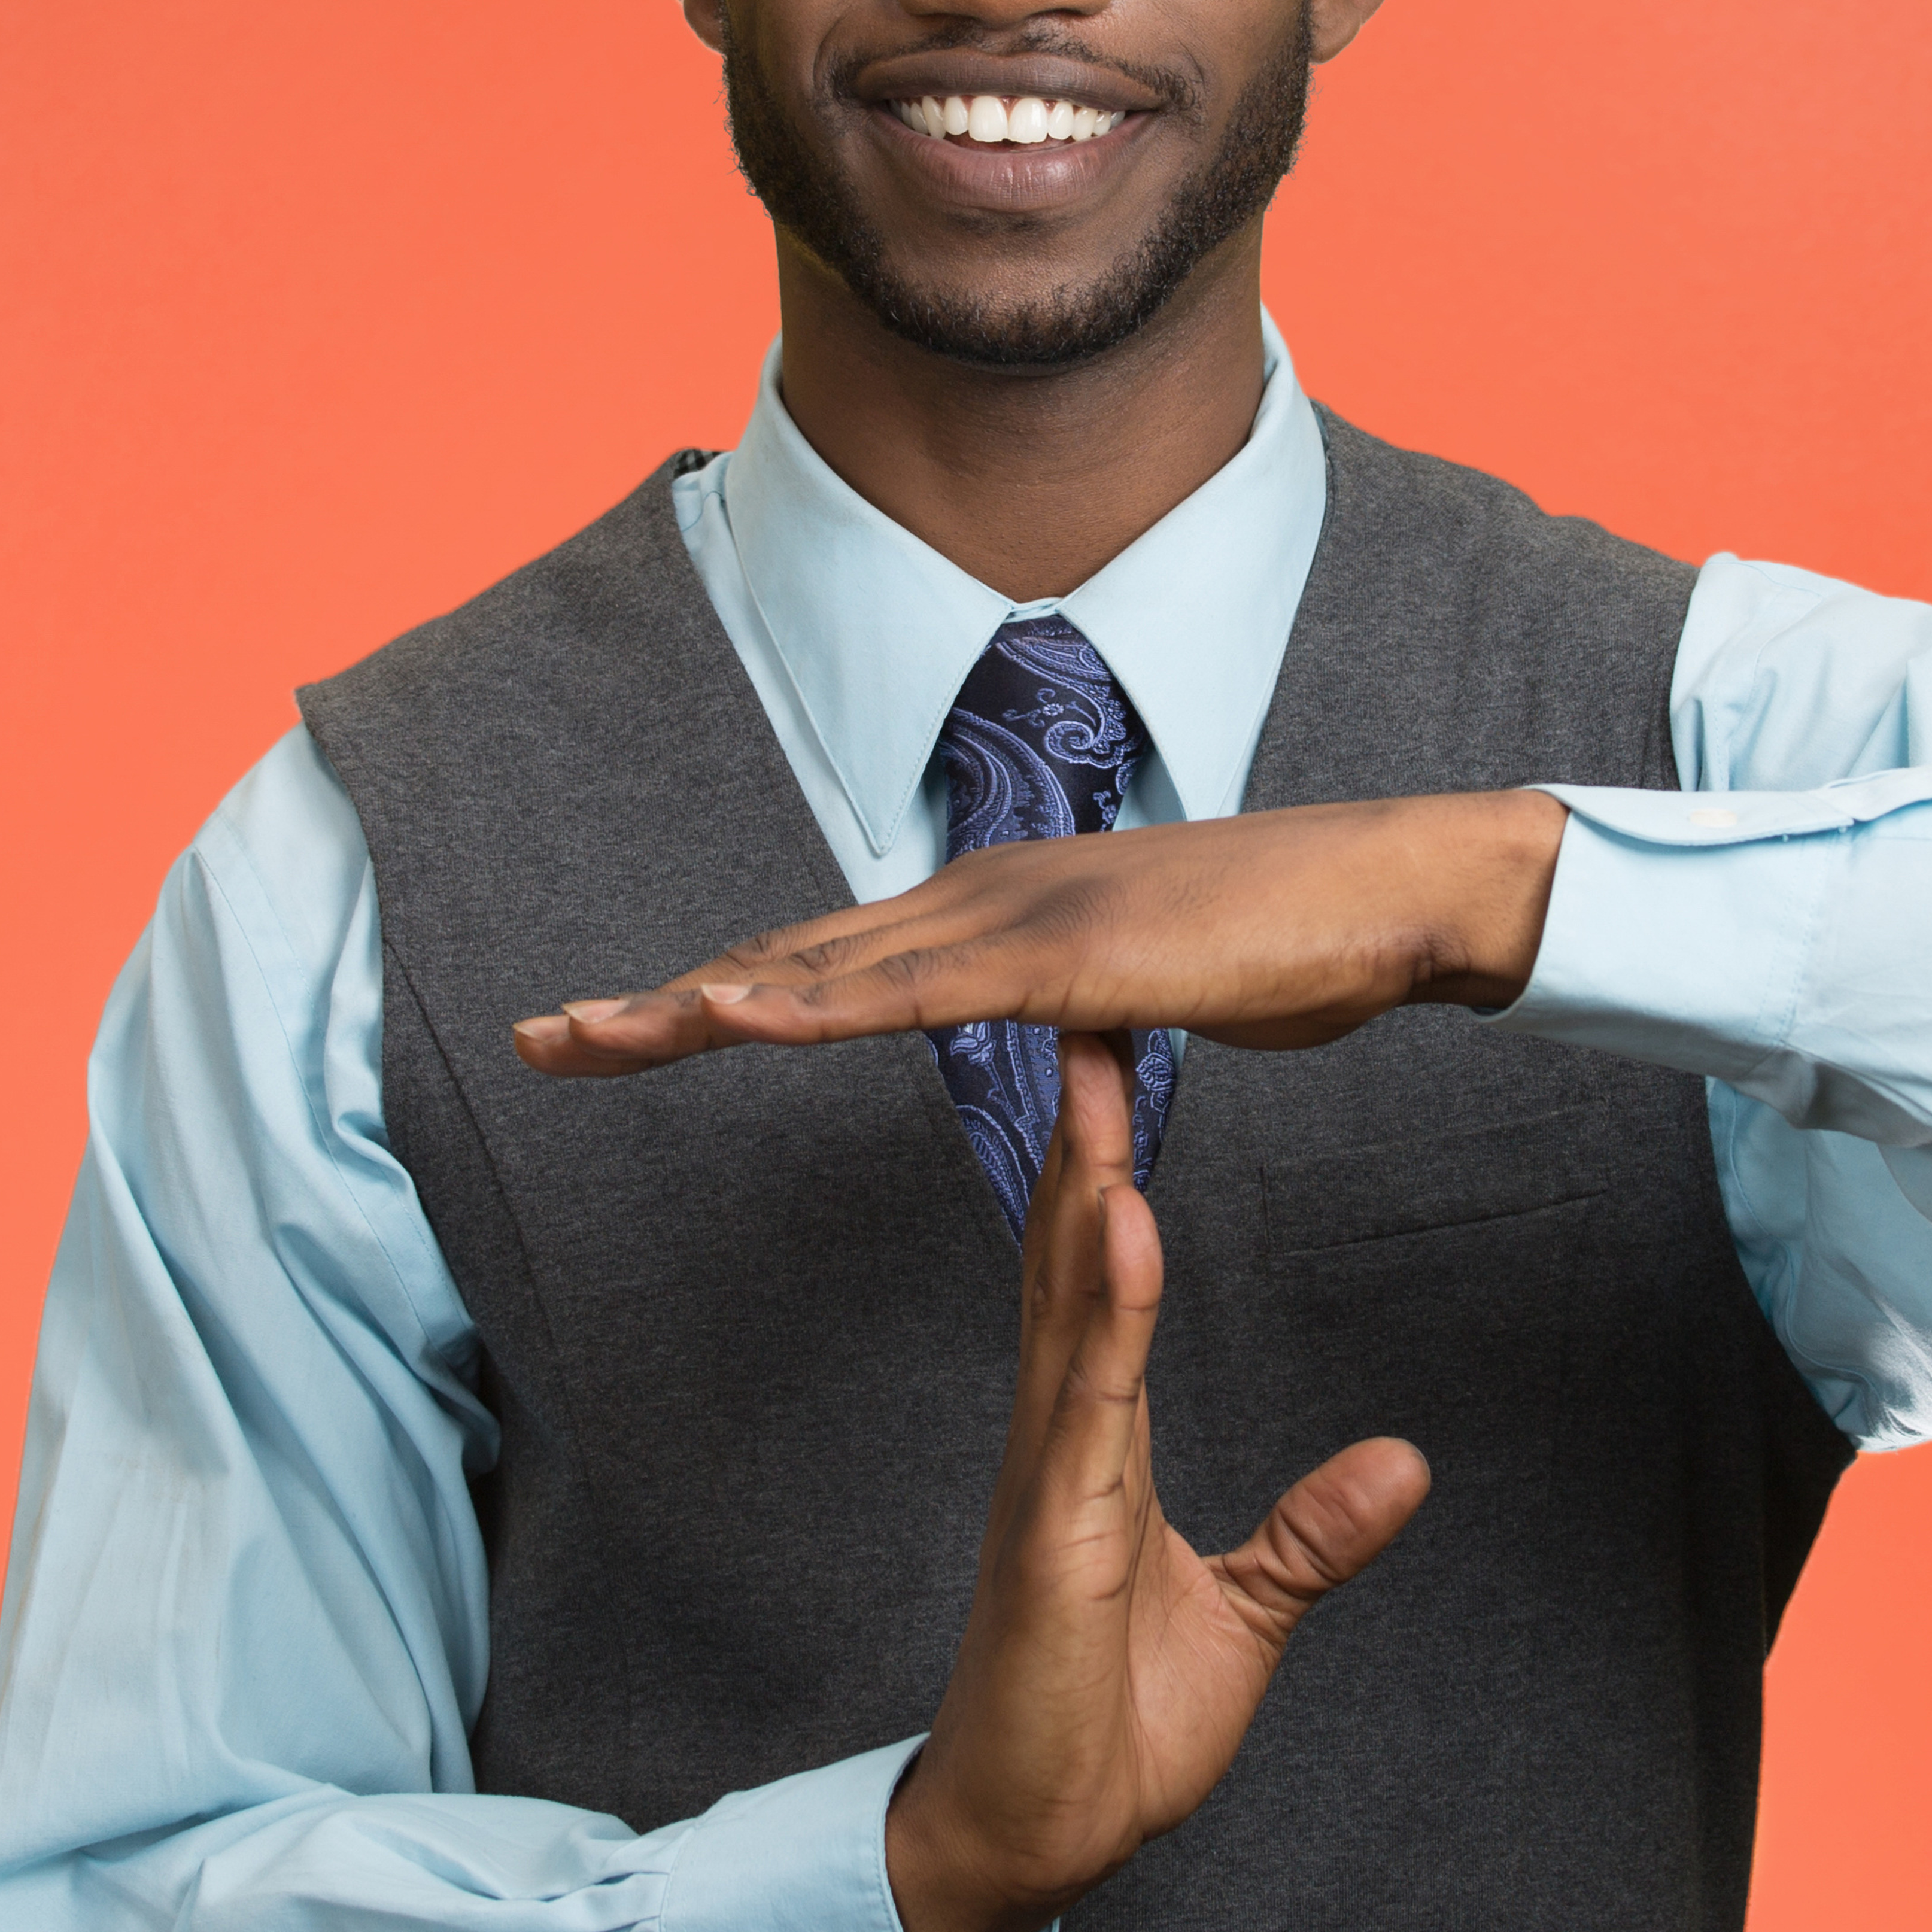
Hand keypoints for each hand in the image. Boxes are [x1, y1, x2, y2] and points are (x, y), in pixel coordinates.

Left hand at [502, 790, 1571, 1076]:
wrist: (1393, 891)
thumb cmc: (1290, 942)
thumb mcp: (1151, 993)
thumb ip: (1082, 1010)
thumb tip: (1060, 1031)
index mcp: (995, 915)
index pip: (824, 964)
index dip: (714, 995)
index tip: (615, 1031)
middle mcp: (982, 899)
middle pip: (788, 958)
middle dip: (657, 1002)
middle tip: (539, 1039)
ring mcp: (1019, 918)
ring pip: (824, 969)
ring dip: (697, 1001)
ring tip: (588, 1033)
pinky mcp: (1066, 957)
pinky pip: (916, 992)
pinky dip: (813, 1003)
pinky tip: (731, 1017)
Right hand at [877, 1031, 1428, 1931]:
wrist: (1041, 1838)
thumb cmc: (1110, 1727)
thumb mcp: (1247, 1614)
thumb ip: (1313, 1535)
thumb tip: (1403, 1465)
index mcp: (1096, 1444)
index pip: (1102, 1282)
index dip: (1108, 1175)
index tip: (1119, 1072)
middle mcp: (1061, 1438)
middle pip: (1074, 1260)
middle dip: (1083, 1136)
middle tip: (1090, 1011)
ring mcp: (1048, 1477)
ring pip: (1069, 1302)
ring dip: (1087, 1185)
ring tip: (1101, 1075)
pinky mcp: (1052, 1531)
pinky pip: (1085, 1397)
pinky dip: (1107, 1306)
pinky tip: (1123, 1227)